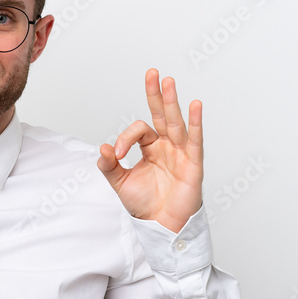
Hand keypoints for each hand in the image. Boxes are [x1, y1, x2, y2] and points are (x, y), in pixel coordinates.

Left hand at [97, 69, 203, 232]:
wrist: (161, 226)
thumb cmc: (146, 205)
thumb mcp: (121, 183)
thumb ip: (109, 166)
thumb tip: (102, 148)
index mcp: (151, 148)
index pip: (139, 131)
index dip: (125, 138)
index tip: (116, 154)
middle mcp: (167, 146)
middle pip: (161, 115)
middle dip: (156, 94)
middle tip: (152, 73)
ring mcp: (181, 153)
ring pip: (175, 123)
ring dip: (171, 102)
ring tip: (167, 81)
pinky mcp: (193, 164)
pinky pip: (195, 140)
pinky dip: (195, 122)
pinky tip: (194, 105)